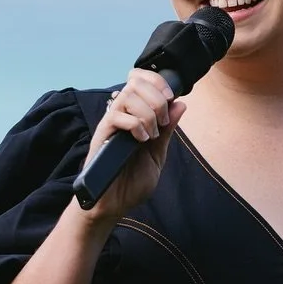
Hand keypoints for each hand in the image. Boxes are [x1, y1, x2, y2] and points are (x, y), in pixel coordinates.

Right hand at [78, 69, 185, 221]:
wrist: (115, 204)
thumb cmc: (132, 182)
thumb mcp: (158, 153)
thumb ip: (168, 130)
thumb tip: (180, 104)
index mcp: (135, 115)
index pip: (139, 79)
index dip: (156, 80)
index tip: (170, 97)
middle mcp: (121, 115)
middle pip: (134, 82)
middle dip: (156, 98)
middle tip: (162, 121)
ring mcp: (111, 124)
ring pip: (127, 96)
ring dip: (147, 113)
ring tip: (152, 134)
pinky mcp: (102, 135)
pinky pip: (116, 116)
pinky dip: (135, 125)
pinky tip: (141, 140)